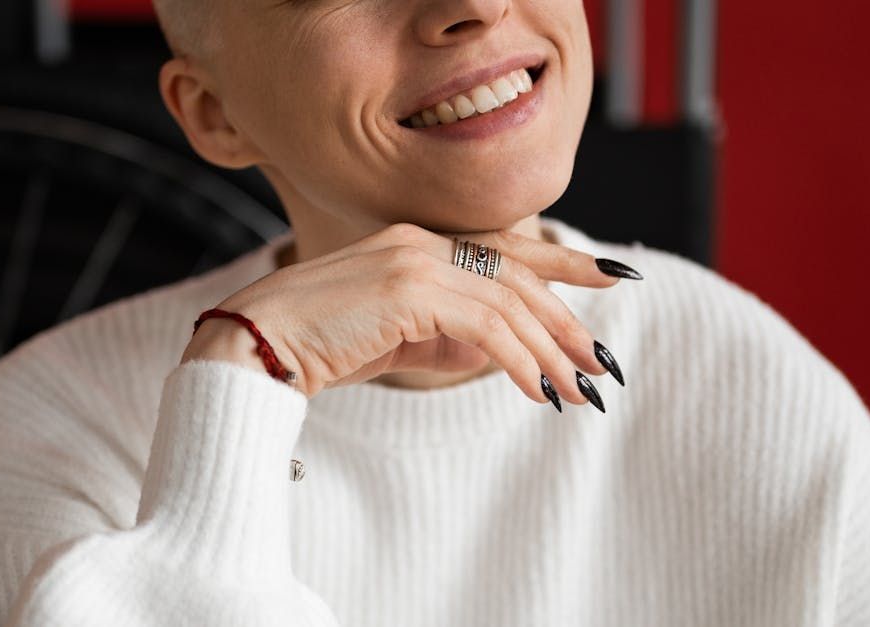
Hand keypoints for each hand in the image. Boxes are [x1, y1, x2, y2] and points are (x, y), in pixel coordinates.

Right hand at [183, 222, 633, 405]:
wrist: (255, 346)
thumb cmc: (315, 346)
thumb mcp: (393, 338)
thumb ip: (442, 336)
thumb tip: (496, 355)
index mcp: (414, 243)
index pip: (505, 248)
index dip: (564, 261)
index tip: (613, 275)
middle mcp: (419, 242)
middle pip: (518, 275)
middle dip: (569, 321)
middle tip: (601, 366)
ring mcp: (413, 260)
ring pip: (509, 303)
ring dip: (551, 352)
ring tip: (577, 392)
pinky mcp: (408, 291)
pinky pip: (485, 328)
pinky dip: (518, 362)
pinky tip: (535, 393)